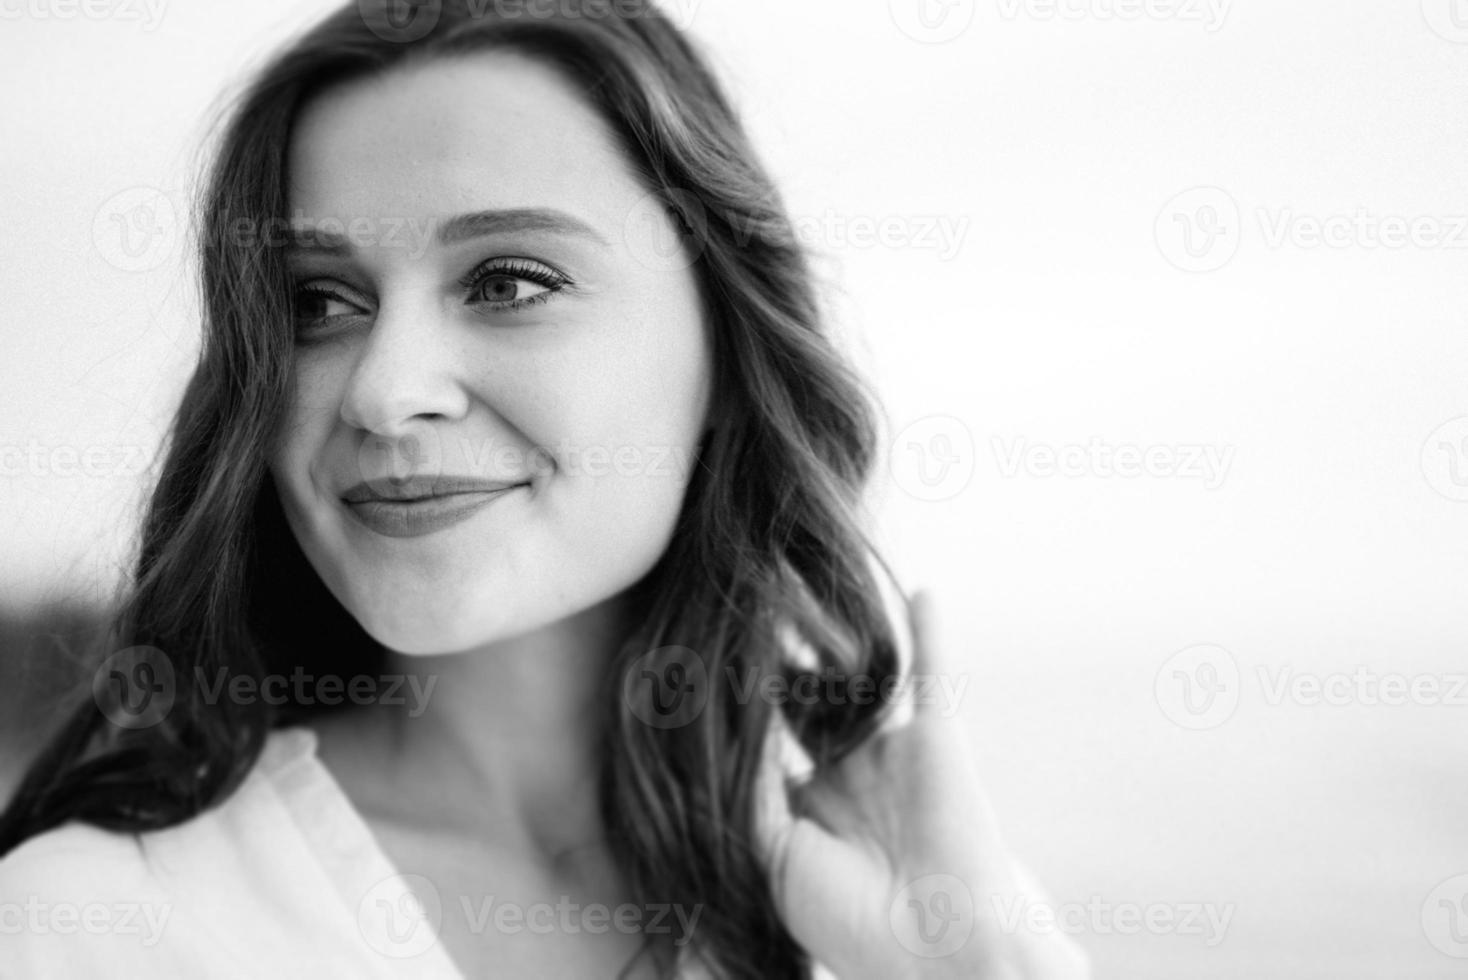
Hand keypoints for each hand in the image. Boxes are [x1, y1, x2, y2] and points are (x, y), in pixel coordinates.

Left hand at [754, 589, 1089, 979]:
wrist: (940, 947)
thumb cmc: (849, 920)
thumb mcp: (774, 855)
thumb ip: (751, 786)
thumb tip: (727, 720)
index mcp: (801, 811)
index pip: (758, 743)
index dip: (729, 708)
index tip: (693, 662)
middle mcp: (843, 774)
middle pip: (800, 702)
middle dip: (770, 666)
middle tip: (735, 611)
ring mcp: (890, 753)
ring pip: (855, 682)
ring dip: (830, 641)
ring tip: (791, 589)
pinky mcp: (937, 739)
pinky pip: (933, 675)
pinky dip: (930, 632)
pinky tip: (921, 591)